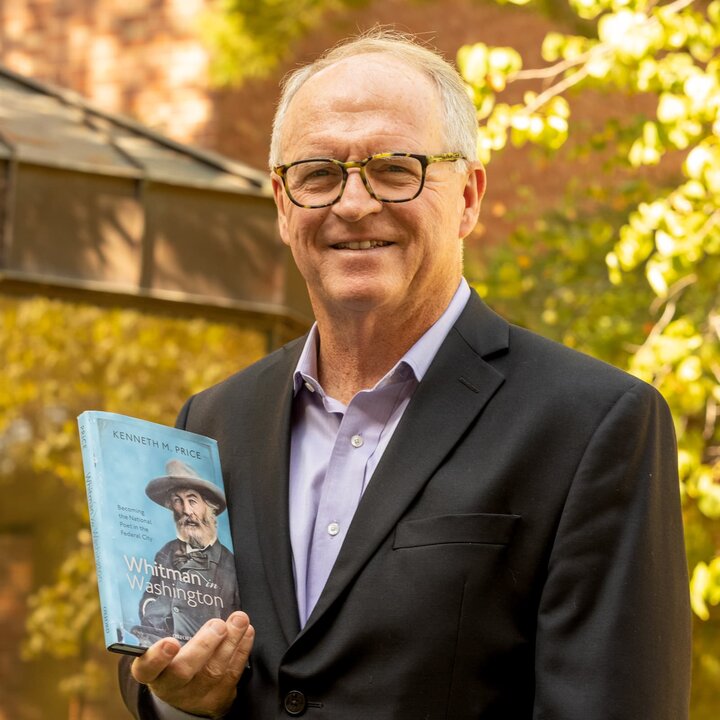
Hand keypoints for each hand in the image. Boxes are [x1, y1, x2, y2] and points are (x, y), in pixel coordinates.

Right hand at [131, 612, 254, 718]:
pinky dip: (241, 650)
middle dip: (204, 646)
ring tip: (239, 620)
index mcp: (153, 673)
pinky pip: (232, 674)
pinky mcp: (218, 697)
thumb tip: (190, 594)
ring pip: (213, 671)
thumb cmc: (173, 661)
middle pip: (183, 671)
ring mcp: (195, 695)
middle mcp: (171, 687)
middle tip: (217, 625)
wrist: (186, 698)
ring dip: (230, 642)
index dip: (157, 658)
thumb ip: (170, 629)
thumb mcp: (164, 650)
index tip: (170, 642)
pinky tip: (246, 632)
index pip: (147, 668)